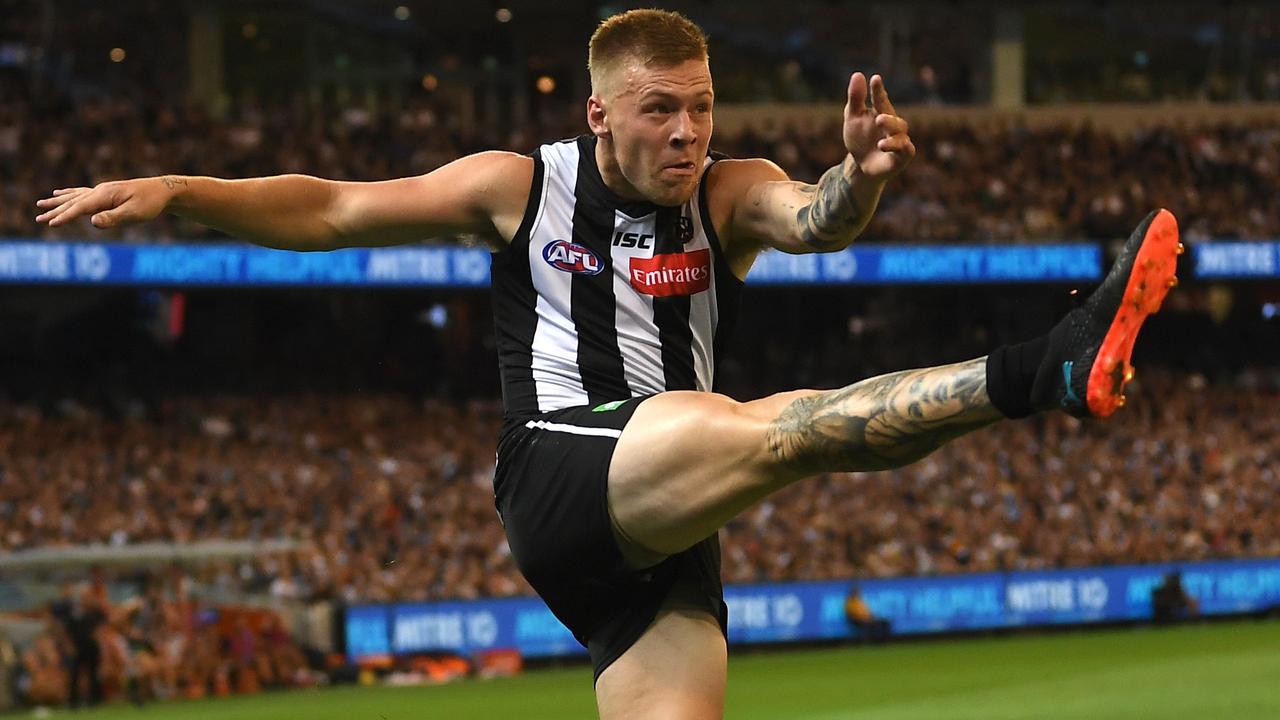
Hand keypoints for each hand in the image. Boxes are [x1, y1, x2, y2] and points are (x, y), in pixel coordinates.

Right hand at [35, 176, 184, 228]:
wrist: (163, 190)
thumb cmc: (151, 203)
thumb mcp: (135, 214)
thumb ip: (114, 218)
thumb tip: (93, 222)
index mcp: (105, 195)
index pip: (80, 208)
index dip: (66, 217)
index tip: (51, 224)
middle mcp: (100, 191)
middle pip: (73, 202)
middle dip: (55, 211)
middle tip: (38, 219)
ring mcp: (102, 190)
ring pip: (74, 197)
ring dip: (57, 202)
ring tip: (40, 205)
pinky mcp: (106, 193)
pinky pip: (81, 193)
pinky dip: (68, 194)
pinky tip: (59, 193)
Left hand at [842, 72, 914, 181]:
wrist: (860, 165)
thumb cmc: (859, 138)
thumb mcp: (852, 118)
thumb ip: (856, 98)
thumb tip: (858, 74)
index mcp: (881, 112)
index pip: (880, 100)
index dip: (879, 90)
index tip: (875, 79)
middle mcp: (893, 125)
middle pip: (894, 120)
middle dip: (889, 119)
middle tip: (879, 118)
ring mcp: (898, 141)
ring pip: (901, 136)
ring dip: (893, 138)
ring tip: (881, 141)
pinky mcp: (901, 158)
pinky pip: (906, 151)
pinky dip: (899, 149)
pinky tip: (885, 147)